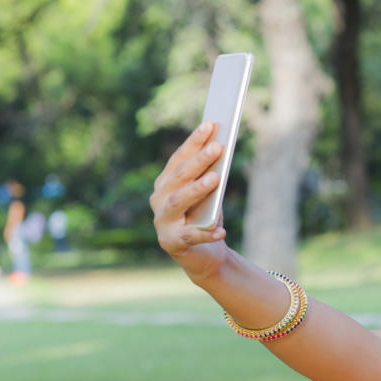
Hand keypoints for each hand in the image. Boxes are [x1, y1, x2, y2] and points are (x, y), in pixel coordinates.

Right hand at [150, 121, 229, 281]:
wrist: (204, 256)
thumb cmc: (206, 218)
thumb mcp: (209, 195)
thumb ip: (210, 177)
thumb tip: (221, 151)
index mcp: (166, 183)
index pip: (179, 159)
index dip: (194, 141)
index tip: (210, 124)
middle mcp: (158, 199)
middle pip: (179, 177)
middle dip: (199, 160)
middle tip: (218, 147)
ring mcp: (162, 222)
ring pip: (178, 202)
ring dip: (197, 189)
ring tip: (216, 178)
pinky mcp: (171, 243)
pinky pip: (190, 236)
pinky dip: (206, 233)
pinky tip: (222, 230)